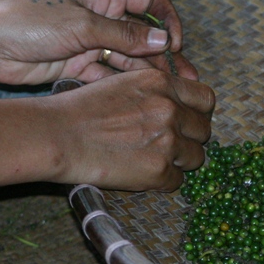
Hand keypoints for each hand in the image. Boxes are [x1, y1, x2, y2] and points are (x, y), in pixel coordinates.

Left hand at [0, 0, 196, 84]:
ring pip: (132, 58)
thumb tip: (164, 41)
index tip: (173, 43)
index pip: (151, 0)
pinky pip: (112, 75)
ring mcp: (94, 42)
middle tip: (185, 78)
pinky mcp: (83, 65)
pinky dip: (126, 85)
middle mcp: (105, 17)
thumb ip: (126, 35)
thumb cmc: (31, 22)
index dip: (167, 20)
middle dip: (166, 55)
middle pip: (145, 35)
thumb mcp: (84, 25)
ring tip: (170, 92)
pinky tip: (141, 97)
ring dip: (151, 74)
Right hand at [44, 69, 213, 190]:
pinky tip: (144, 174)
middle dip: (191, 138)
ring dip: (181, 161)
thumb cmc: (81, 109)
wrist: (57, 135)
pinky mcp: (159, 170)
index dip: (199, 112)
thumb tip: (181, 104)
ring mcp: (168, 141)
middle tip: (172, 143)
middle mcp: (170, 110)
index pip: (206, 98)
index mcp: (162, 84)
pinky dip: (164, 181)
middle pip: (205, 129)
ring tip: (156, 159)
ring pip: (197, 157)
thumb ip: (157, 91)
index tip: (190, 120)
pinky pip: (177, 180)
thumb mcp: (124, 83)